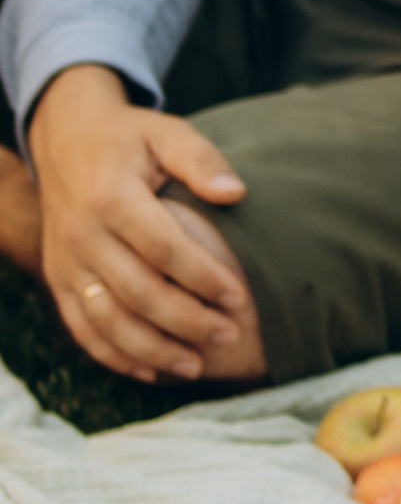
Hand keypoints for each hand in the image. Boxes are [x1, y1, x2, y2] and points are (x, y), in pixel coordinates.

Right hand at [28, 64, 261, 384]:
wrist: (65, 139)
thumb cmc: (129, 138)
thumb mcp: (167, 133)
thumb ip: (201, 160)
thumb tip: (236, 193)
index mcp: (111, 197)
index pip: (163, 249)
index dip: (203, 277)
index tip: (238, 297)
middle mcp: (83, 234)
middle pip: (138, 292)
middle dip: (186, 321)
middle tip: (229, 335)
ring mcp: (66, 262)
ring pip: (107, 321)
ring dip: (152, 350)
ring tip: (196, 365)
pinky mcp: (58, 279)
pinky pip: (82, 327)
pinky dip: (113, 355)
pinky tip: (149, 370)